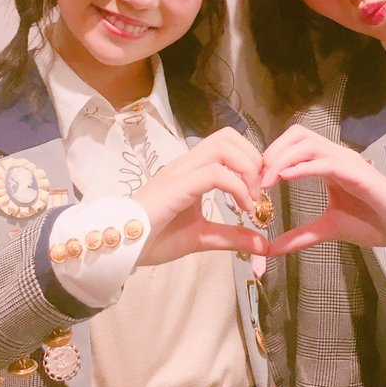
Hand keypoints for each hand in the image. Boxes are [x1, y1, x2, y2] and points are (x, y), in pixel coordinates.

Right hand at [133, 126, 267, 264]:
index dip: (251, 159)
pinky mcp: (176, 185)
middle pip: (228, 136)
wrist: (122, 250)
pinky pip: (215, 173)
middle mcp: (186, 163)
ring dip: (247, 168)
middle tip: (260, 190)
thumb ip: (232, 237)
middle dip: (253, 158)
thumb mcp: (203, 237)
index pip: (227, 143)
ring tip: (252, 198)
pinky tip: (242, 208)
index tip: (261, 190)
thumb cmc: (155, 239)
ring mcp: (180, 171)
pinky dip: (237, 187)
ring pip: (223, 146)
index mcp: (192, 170)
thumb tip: (263, 244)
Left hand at [261, 125, 385, 254]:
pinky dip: (302, 167)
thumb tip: (272, 249)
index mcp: (329, 163)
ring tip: (266, 179)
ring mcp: (347, 161)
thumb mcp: (328, 229)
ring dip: (283, 158)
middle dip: (274, 149)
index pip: (296, 144)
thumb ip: (301, 236)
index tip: (256, 176)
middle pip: (298, 134)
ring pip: (308, 144)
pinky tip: (285, 177)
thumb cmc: (372, 223)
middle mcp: (337, 156)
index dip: (273, 154)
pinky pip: (324, 163)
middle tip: (257, 175)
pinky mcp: (356, 173)